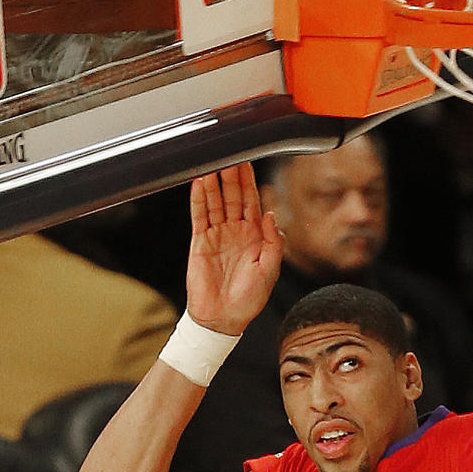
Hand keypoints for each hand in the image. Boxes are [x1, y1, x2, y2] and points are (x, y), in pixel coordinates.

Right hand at [186, 163, 282, 334]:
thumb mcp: (270, 270)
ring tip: (214, 161)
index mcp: (254, 237)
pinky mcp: (199, 243)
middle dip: (232, 176)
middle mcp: (235, 232)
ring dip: (214, 182)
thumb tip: (270, 215)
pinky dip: (199, 199)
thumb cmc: (249, 298)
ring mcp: (216, 235)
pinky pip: (199, 216)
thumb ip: (273, 243)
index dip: (250, 183)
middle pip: (233, 197)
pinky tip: (199, 182)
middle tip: (231, 153)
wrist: (224, 318)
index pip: (252, 203)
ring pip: (215, 202)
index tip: (249, 162)